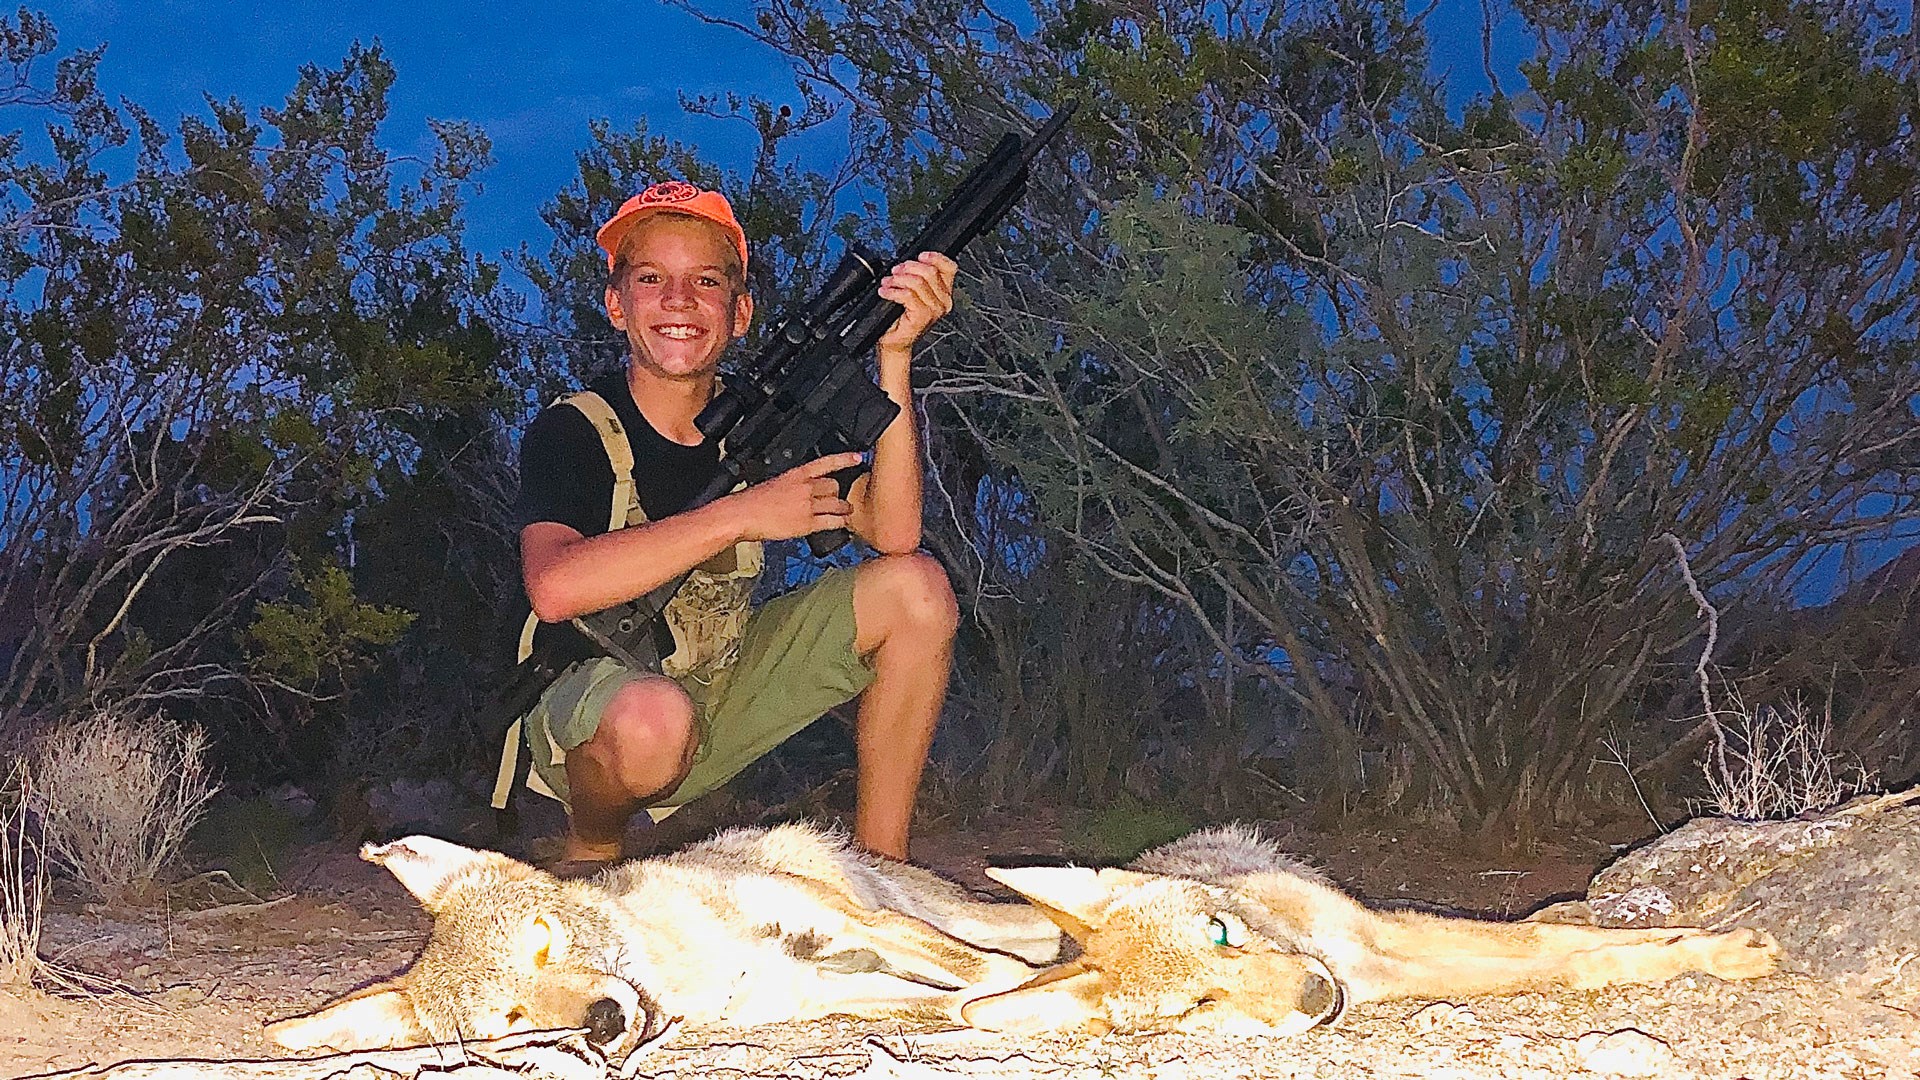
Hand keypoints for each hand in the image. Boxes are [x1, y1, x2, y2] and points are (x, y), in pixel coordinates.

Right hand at [730, 452, 863, 541]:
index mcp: (796, 474)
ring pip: (837, 503)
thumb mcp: (774, 483)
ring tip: (845, 512)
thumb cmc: (752, 501)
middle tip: (839, 498)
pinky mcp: (808, 523)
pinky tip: (843, 524)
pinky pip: (833, 521)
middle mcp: (805, 487)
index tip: (858, 457)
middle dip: (837, 493)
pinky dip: (841, 523)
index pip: (826, 462)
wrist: (743, 515)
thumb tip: (802, 489)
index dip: (845, 459)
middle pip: (835, 486)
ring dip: (843, 508)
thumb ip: (792, 484)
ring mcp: (808, 505)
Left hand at [875, 251, 957, 354]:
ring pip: (918, 282)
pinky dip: (893, 291)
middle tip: (895, 272)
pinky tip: (885, 293)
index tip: (920, 256)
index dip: (934, 257)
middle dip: (909, 267)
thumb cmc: (901, 318)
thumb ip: (918, 276)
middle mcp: (944, 302)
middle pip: (930, 271)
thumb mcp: (912, 292)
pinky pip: (907, 295)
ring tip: (887, 284)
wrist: (894, 341)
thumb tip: (909, 262)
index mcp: (944, 293)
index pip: (949, 268)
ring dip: (898, 280)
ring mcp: (934, 310)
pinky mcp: (922, 317)